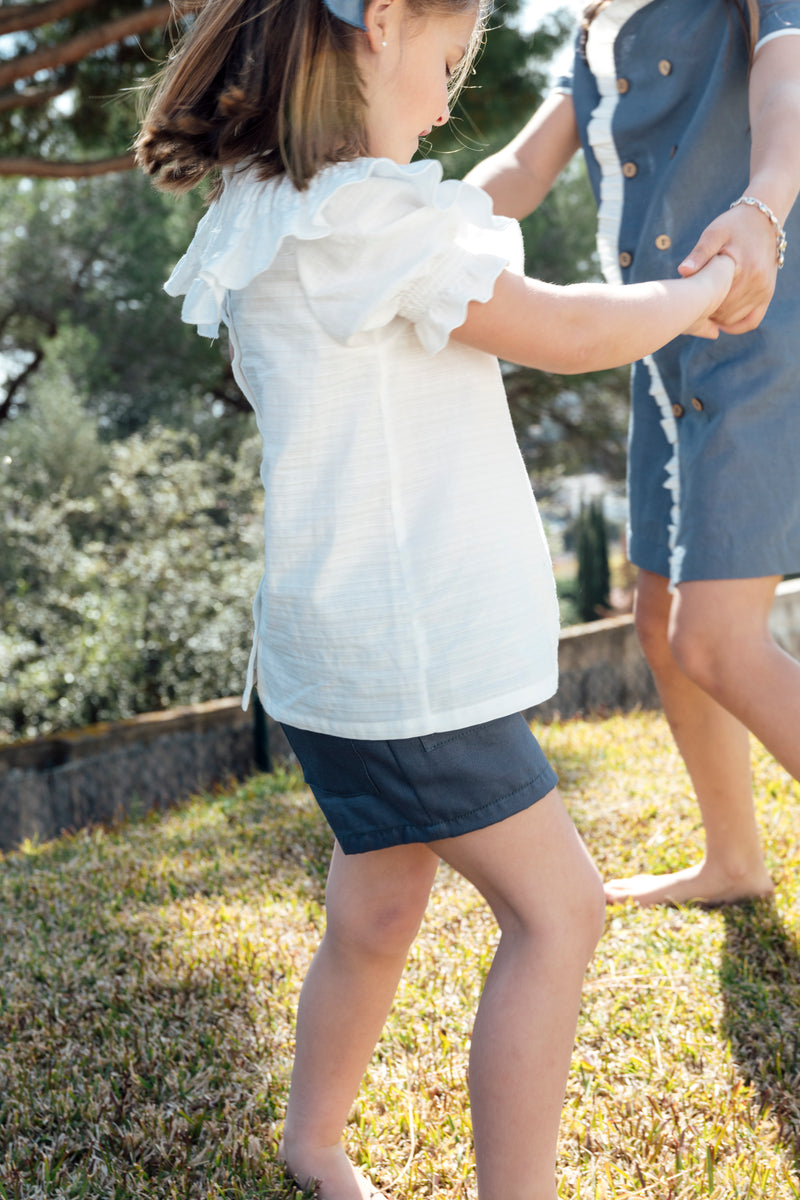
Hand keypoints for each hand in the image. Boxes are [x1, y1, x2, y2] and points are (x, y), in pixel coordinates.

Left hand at [678, 202, 778, 333]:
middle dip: (705, 314)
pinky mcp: (767, 293)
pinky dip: (736, 325)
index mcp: (744, 270)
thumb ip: (699, 253)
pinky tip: (720, 322)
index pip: (715, 302)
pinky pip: (752, 320)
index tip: (685, 302)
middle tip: (689, 308)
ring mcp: (764, 290)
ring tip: (702, 310)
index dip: (697, 307)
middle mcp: (757, 283)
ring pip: (734, 319)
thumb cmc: (733, 225)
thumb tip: (683, 271)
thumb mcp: (714, 234)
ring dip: (718, 320)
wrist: (762, 218)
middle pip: (724, 314)